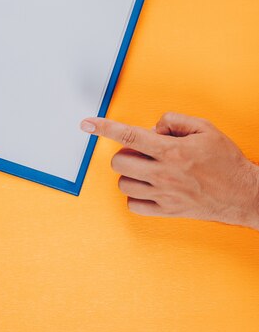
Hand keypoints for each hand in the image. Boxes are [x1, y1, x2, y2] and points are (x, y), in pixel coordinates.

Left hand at [80, 112, 258, 228]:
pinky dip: (135, 196)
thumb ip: (173, 120)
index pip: (128, 136)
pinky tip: (148, 188)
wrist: (243, 193)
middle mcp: (163, 174)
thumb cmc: (225, 159)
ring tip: (148, 170)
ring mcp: (163, 195)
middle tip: (143, 152)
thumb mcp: (204, 127)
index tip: (87, 124)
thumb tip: (152, 128)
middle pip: (119, 162)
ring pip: (123, 184)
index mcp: (171, 150)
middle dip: (125, 153)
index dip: (104, 128)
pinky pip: (134, 206)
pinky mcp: (167, 211)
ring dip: (129, 174)